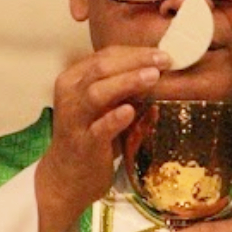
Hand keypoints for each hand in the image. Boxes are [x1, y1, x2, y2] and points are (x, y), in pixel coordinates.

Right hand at [35, 45, 169, 231]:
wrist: (66, 179)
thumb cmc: (90, 139)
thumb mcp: (105, 108)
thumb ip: (125, 90)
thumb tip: (158, 71)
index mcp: (74, 80)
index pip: (105, 56)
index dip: (135, 52)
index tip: (163, 53)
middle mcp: (70, 94)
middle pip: (102, 67)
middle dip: (136, 60)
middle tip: (165, 59)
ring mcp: (74, 119)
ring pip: (97, 92)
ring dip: (127, 82)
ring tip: (153, 76)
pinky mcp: (83, 144)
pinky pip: (98, 128)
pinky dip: (114, 118)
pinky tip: (131, 111)